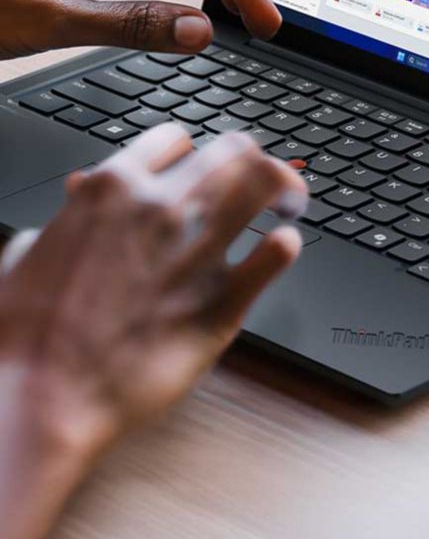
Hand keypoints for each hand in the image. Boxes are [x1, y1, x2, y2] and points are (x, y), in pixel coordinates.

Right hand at [0, 123, 306, 462]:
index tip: (202, 169)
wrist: (44, 400)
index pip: (176, 139)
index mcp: (113, 188)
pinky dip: (287, 244)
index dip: (193, 153)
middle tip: (261, 181)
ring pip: (264, 186)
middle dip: (251, 160)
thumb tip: (77, 195)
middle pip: (232, 151)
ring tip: (290, 203)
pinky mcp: (224, 300)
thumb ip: (66, 217)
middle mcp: (163, 208)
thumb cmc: (28, 337)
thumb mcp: (27, 255)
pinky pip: (276, 254)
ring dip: (284, 188)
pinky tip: (286, 246)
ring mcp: (198, 251)